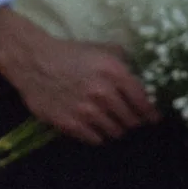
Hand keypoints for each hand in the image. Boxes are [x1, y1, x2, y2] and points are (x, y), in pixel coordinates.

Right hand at [0, 6, 157, 144]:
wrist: (35, 61)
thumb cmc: (71, 53)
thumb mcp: (103, 49)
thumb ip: (126, 62)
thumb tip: (147, 78)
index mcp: (115, 73)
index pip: (144, 103)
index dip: (151, 114)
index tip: (152, 118)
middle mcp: (104, 93)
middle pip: (131, 121)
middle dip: (133, 122)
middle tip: (129, 120)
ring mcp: (87, 111)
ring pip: (115, 132)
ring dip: (115, 129)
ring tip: (110, 122)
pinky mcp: (70, 124)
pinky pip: (95, 139)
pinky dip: (98, 134)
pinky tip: (94, 126)